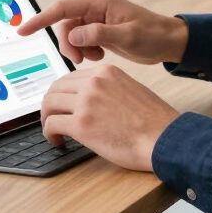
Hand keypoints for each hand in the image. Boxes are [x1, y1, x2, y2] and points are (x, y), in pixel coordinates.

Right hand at [17, 0, 188, 66]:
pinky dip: (86, 51)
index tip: (23, 30)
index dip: (40, 19)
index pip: (62, 8)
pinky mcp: (100, 31)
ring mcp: (97, 20)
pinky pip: (82, 41)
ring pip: (72, 35)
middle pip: (65, 25)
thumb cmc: (153, 35)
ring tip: (95, 58)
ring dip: (78, 49)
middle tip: (80, 60)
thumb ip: (99, 35)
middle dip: (68, 44)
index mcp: (100, 2)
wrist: (169, 42)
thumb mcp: (127, 36)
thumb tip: (74, 36)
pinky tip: (100, 56)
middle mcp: (96, 8)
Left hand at [40, 64, 179, 170]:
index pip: (71, 77)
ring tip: (53, 131)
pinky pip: (52, 124)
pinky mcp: (81, 124)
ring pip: (49, 104)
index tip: (62, 105)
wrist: (164, 138)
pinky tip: (57, 140)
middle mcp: (94, 82)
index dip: (63, 93)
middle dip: (50, 104)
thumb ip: (109, 90)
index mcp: (106, 72)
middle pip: (56, 88)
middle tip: (52, 117)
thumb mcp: (131, 90)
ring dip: (47, 118)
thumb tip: (91, 101)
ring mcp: (86, 102)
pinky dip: (49, 133)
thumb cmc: (154, 121)